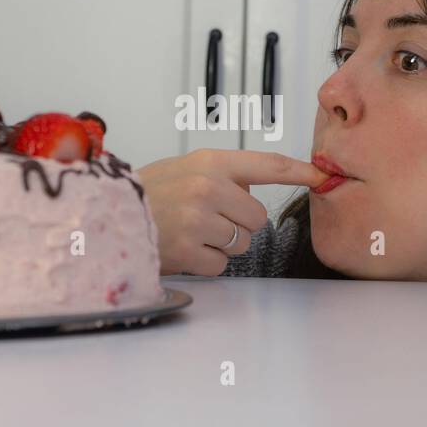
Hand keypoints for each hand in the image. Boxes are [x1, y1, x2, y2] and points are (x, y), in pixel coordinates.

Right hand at [135, 149, 328, 276]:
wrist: (106, 216)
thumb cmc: (148, 194)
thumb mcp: (183, 169)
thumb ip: (221, 174)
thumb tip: (253, 190)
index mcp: (208, 163)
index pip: (265, 164)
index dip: (297, 171)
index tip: (320, 176)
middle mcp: (207, 187)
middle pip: (257, 217)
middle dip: (238, 223)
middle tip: (205, 219)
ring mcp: (198, 219)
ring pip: (242, 242)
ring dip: (221, 244)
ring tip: (190, 232)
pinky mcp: (189, 249)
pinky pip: (221, 263)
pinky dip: (205, 262)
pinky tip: (183, 249)